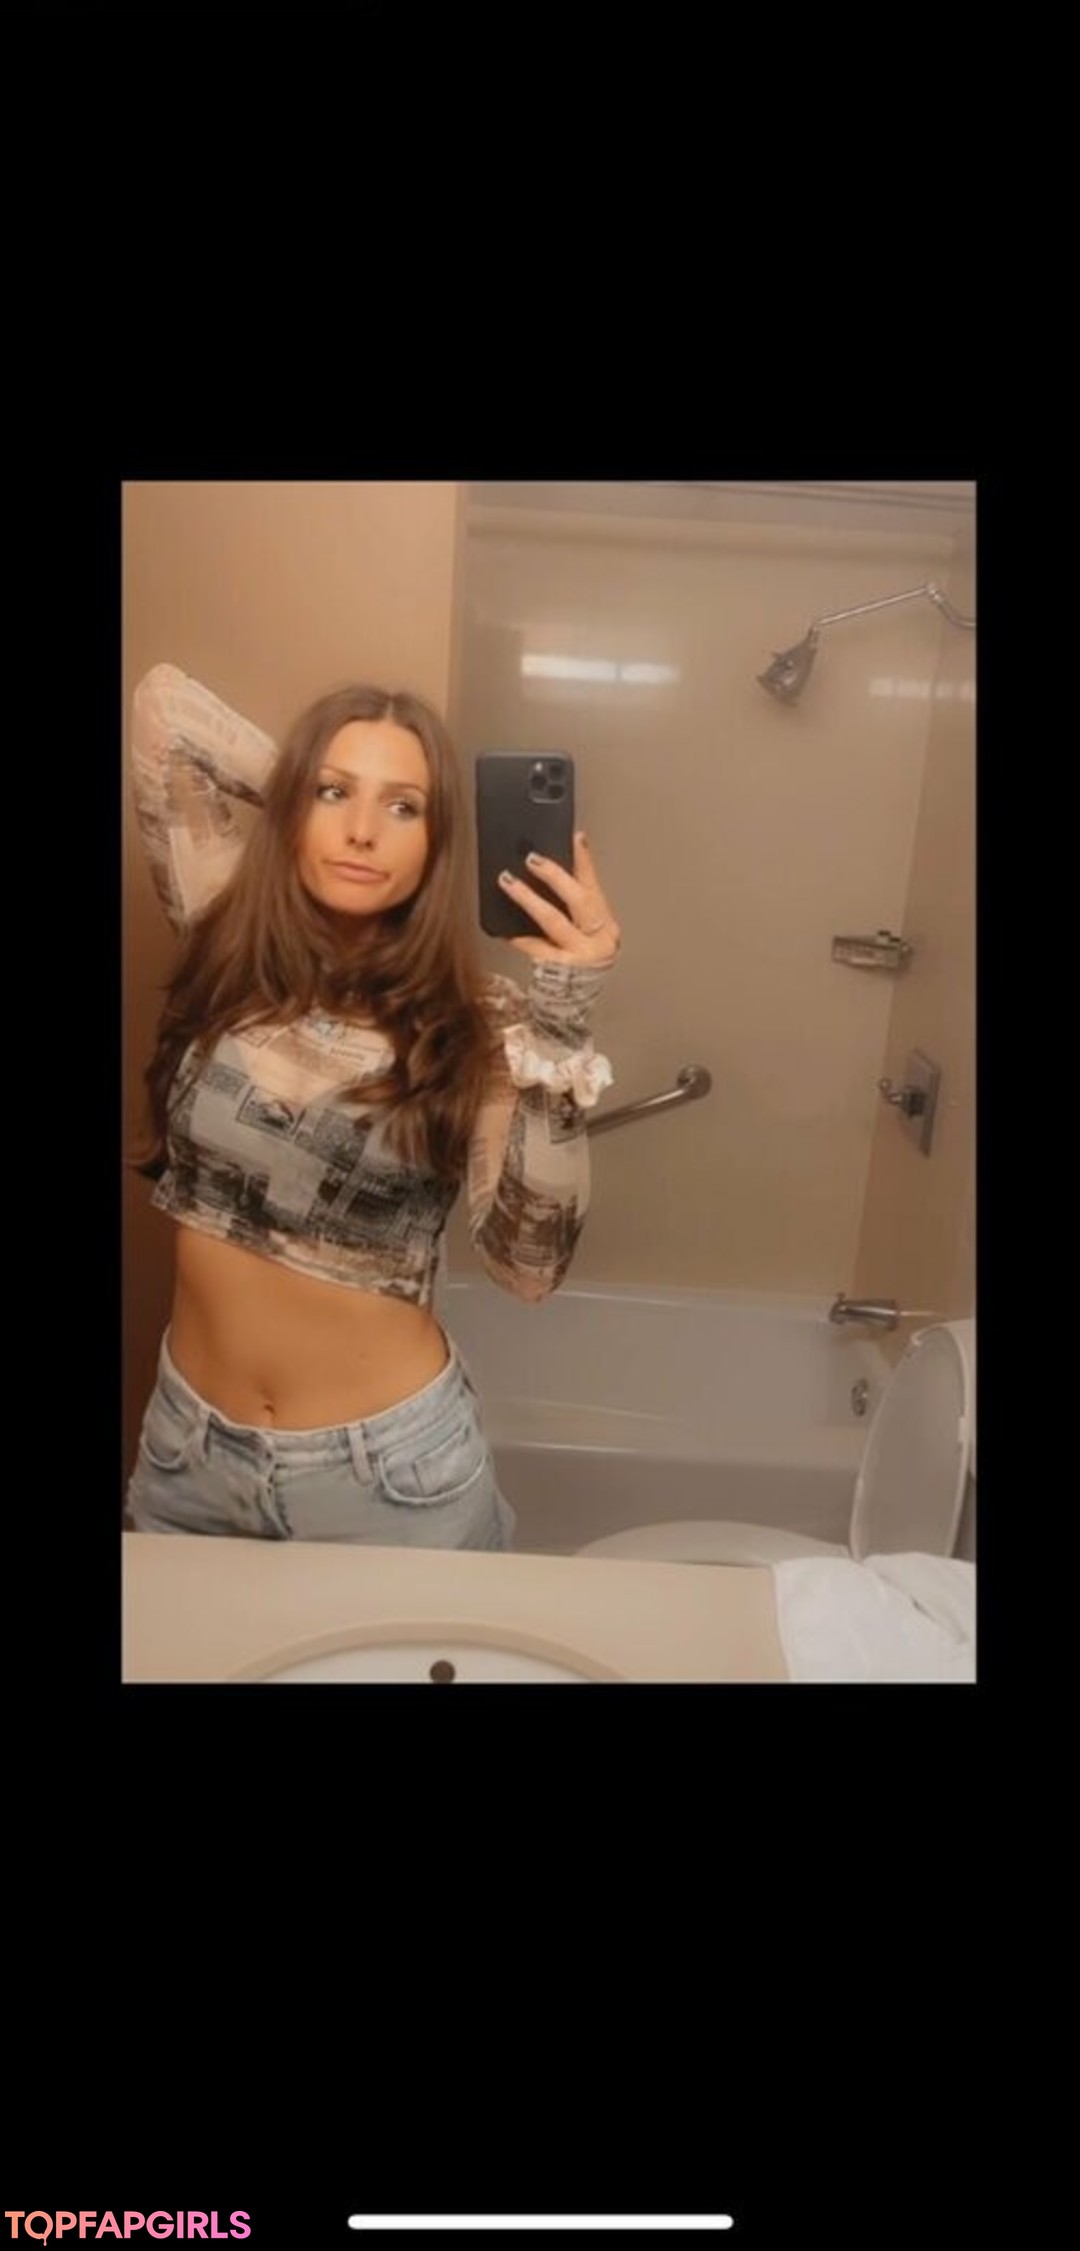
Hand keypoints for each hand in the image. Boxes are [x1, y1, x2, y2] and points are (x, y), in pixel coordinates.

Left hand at [498, 831, 621, 965]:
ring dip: (528, 898)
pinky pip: (535, 947)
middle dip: (555, 876)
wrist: (574, 1004)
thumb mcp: (584, 935)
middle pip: (577, 900)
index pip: (594, 886)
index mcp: (606, 926)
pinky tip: (503, 926)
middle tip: (532, 859)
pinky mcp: (560, 969)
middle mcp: (598, 940)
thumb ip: (571, 910)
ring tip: (508, 880)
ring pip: (553, 920)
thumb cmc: (578, 965)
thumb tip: (542, 874)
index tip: (577, 837)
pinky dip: (518, 936)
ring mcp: (580, 955)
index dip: (585, 861)